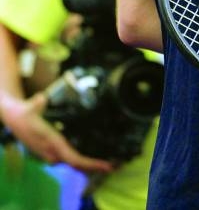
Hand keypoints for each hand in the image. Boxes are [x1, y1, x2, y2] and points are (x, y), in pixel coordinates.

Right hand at [0, 93, 114, 173]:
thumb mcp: (31, 107)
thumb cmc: (25, 113)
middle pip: (78, 164)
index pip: (73, 158)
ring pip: (75, 163)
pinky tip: (95, 159)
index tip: (106, 165)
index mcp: (52, 143)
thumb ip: (37, 103)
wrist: (15, 119)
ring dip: (90, 165)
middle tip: (116, 165)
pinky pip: (71, 160)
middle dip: (95, 167)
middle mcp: (53, 153)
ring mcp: (52, 154)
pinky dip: (83, 161)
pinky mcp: (53, 152)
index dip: (90, 164)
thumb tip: (41, 98)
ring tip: (110, 163)